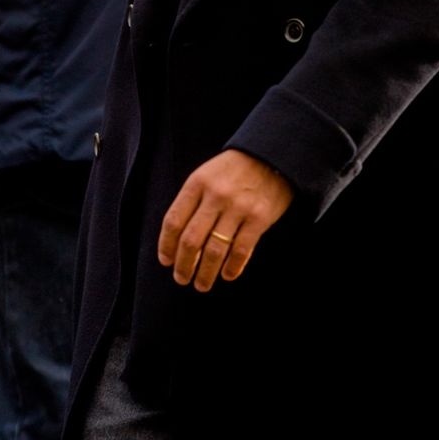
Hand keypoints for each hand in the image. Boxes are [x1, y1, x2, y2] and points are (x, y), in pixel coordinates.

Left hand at [158, 149, 293, 291]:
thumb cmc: (235, 169)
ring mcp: (238, 207)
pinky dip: (232, 267)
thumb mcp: (207, 174)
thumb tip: (178, 240)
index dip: (166, 246)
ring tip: (202, 284)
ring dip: (205, 273)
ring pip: (215, 250)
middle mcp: (216, 196)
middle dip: (184, 265)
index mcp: (197, 183)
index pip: (174, 221)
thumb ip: (192, 201)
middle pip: (191, 240)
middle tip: (182, 278)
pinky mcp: (259, 218)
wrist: (273, 155)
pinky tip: (227, 275)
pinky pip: (241, 250)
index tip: (166, 261)